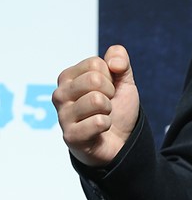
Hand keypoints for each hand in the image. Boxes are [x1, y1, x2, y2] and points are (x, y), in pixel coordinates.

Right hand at [53, 44, 139, 167]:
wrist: (120, 140)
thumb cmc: (116, 108)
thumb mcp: (123, 79)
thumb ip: (120, 59)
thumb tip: (114, 63)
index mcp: (68, 77)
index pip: (95, 64)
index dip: (110, 77)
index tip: (107, 90)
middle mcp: (59, 94)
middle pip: (94, 80)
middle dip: (110, 93)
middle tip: (106, 105)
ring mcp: (62, 116)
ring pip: (97, 100)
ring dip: (108, 110)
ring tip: (102, 116)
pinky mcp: (70, 136)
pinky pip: (98, 122)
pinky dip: (107, 125)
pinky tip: (100, 131)